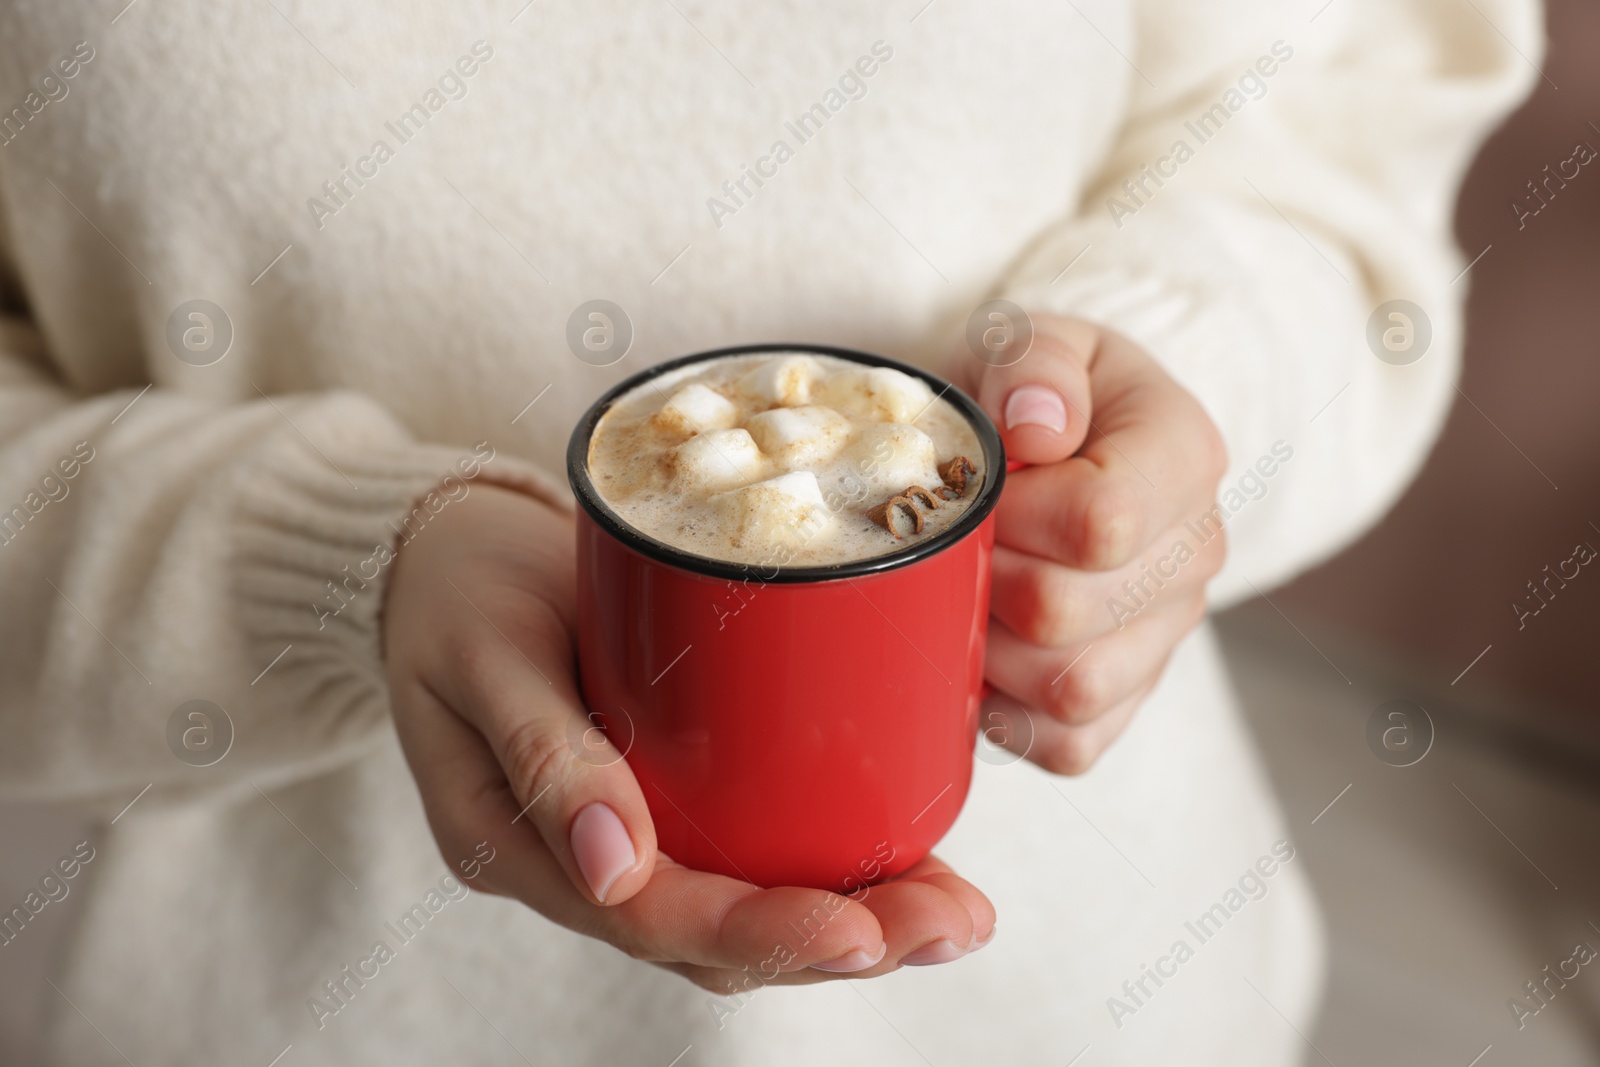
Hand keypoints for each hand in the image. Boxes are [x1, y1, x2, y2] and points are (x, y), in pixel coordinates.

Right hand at [382, 484, 995, 990]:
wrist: (445, 552)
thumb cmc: (457, 591)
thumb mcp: (484, 651)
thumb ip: (541, 750)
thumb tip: (610, 867)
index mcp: (523, 847)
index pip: (654, 919)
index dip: (762, 933)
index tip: (862, 929)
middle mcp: (584, 862)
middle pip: (720, 941)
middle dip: (845, 943)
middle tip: (954, 924)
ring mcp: (630, 833)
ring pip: (746, 909)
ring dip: (858, 920)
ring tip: (958, 915)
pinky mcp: (669, 789)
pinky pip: (751, 849)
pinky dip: (832, 863)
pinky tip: (910, 855)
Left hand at [955, 314, 1227, 773]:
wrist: (1057, 437)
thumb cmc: (1034, 392)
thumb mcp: (1030, 342)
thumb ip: (1034, 364)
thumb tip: (1037, 429)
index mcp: (1184, 456)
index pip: (1100, 522)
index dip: (1010, 517)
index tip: (981, 490)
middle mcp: (1194, 554)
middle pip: (1067, 616)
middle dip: (982, 581)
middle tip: (955, 546)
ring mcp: (1168, 634)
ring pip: (1071, 693)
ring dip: (989, 652)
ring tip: (965, 596)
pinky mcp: (1132, 697)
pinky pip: (1069, 746)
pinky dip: (1009, 716)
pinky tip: (985, 656)